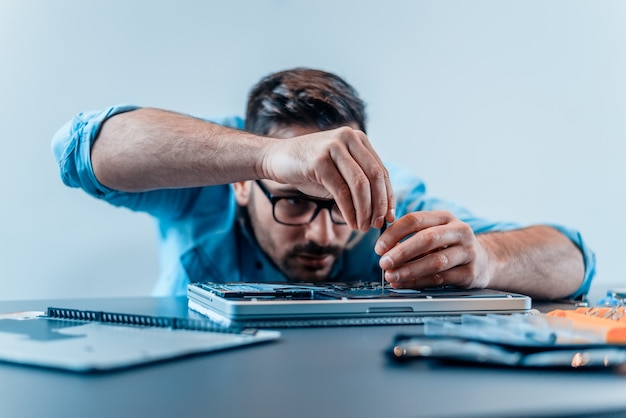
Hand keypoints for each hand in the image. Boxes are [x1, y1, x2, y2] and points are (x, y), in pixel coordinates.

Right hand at [263, 126, 395, 230]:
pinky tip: (351, 222)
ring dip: (365, 211)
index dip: (388, 196)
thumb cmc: (310, 168)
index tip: (389, 217)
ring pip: (360, 185)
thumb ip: (359, 182)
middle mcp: (348, 138)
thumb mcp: (340, 172)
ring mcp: (333, 147)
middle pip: (375, 176)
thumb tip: (382, 210)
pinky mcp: (319, 160)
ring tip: (363, 227)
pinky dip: (349, 211)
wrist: (276, 158)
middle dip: (379, 204)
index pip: (381, 170)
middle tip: (378, 225)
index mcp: (358, 139)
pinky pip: (341, 191)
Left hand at [375, 210, 490, 288]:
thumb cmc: (451, 246)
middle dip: (401, 252)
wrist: (485, 261)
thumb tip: (385, 250)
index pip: (415, 219)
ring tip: (391, 276)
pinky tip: (405, 283)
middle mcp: (459, 231)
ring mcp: (467, 252)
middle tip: (383, 262)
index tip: (379, 247)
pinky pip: (441, 278)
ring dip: (409, 270)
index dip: (394, 233)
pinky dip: (419, 282)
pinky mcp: (470, 273)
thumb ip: (411, 238)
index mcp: (445, 217)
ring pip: (435, 261)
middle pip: (427, 239)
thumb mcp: (435, 234)